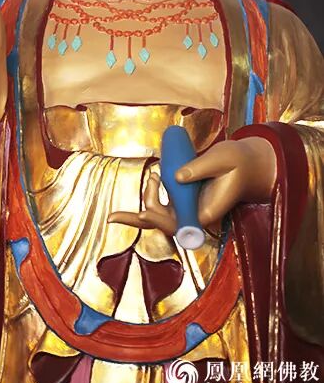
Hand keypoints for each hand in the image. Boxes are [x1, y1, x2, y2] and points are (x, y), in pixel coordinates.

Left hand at [107, 137, 275, 235]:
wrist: (249, 164)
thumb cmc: (238, 161)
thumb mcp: (223, 157)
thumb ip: (201, 166)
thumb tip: (175, 176)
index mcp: (206, 213)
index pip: (179, 225)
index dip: (160, 220)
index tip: (146, 211)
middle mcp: (195, 215)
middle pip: (164, 224)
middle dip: (145, 214)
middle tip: (134, 198)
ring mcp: (188, 208)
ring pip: (160, 214)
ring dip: (149, 198)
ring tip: (154, 175)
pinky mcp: (184, 199)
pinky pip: (163, 203)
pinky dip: (152, 195)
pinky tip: (152, 178)